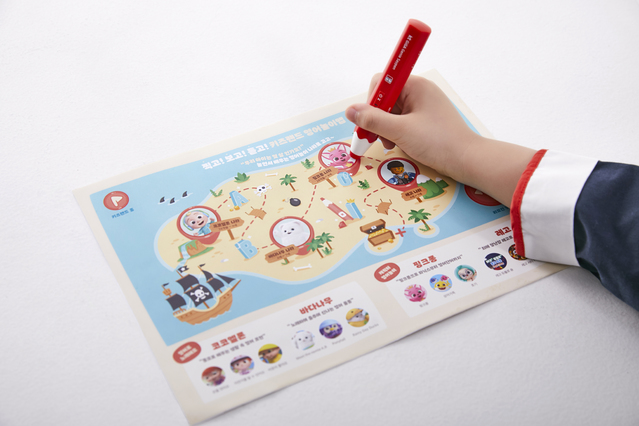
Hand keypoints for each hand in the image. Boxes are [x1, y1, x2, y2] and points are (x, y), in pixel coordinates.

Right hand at [345, 74, 477, 179]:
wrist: (467, 160)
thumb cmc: (438, 142)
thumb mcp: (400, 131)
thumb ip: (373, 120)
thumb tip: (350, 111)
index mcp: (415, 85)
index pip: (381, 82)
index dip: (371, 102)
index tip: (367, 122)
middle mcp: (419, 91)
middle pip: (385, 98)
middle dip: (378, 118)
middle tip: (376, 138)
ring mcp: (423, 105)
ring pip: (392, 111)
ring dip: (386, 128)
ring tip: (391, 144)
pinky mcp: (426, 119)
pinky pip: (402, 120)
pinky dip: (396, 132)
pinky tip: (398, 145)